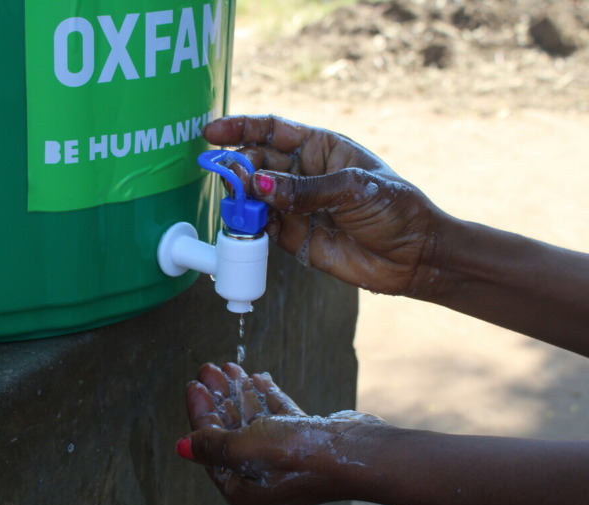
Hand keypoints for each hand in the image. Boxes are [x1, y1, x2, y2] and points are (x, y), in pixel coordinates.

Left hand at [178, 363, 385, 504]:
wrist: (356, 453)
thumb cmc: (300, 456)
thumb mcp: (244, 448)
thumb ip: (211, 445)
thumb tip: (181, 448)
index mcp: (241, 487)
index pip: (210, 446)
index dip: (200, 412)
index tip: (195, 384)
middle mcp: (260, 476)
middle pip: (229, 430)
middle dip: (219, 397)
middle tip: (209, 368)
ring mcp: (283, 459)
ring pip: (253, 421)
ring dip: (240, 392)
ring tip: (230, 366)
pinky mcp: (303, 441)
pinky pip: (277, 417)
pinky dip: (266, 398)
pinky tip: (257, 378)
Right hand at [204, 115, 445, 296]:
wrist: (413, 255)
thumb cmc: (395, 209)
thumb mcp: (352, 189)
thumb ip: (303, 189)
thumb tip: (258, 184)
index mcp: (320, 148)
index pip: (271, 131)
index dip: (240, 128)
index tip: (212, 132)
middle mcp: (303, 174)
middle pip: (257, 162)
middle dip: (238, 167)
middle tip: (229, 178)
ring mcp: (295, 205)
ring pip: (254, 195)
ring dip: (241, 198)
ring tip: (238, 204)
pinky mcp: (292, 235)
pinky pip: (260, 226)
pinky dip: (248, 226)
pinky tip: (246, 225)